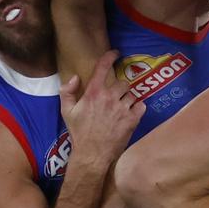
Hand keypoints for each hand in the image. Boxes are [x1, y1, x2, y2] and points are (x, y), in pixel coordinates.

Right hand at [59, 50, 145, 167]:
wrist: (92, 154)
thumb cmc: (79, 133)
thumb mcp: (66, 111)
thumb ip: (67, 92)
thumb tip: (75, 77)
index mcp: (93, 93)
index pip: (103, 67)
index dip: (110, 56)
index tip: (116, 53)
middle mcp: (109, 97)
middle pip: (123, 83)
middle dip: (120, 90)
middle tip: (115, 100)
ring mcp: (122, 108)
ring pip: (132, 95)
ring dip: (128, 100)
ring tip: (121, 110)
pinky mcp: (132, 119)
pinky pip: (141, 106)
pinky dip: (138, 109)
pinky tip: (130, 115)